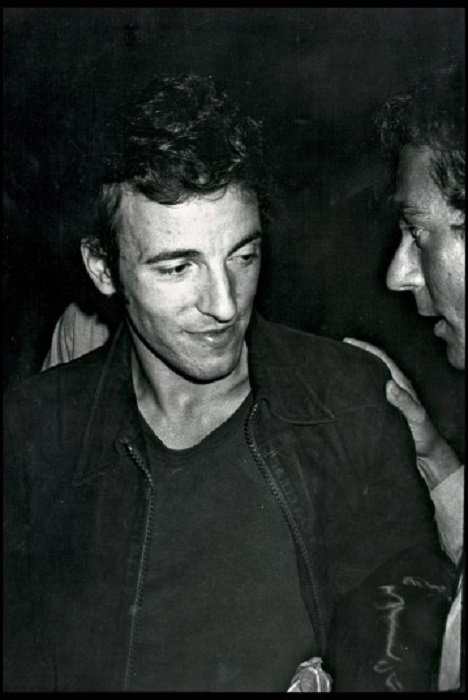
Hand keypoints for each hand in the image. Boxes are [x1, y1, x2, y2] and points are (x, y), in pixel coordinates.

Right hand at [343, 338, 460, 489]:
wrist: (425, 457)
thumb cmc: (423, 436)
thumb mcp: (416, 417)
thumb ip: (404, 401)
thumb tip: (389, 384)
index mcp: (401, 385)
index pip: (381, 359)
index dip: (366, 348)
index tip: (348, 342)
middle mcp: (392, 389)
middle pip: (372, 367)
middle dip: (356, 356)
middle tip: (336, 352)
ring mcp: (385, 400)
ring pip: (367, 381)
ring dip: (353, 373)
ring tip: (335, 368)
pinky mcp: (379, 412)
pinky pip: (364, 396)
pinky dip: (353, 390)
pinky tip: (341, 393)